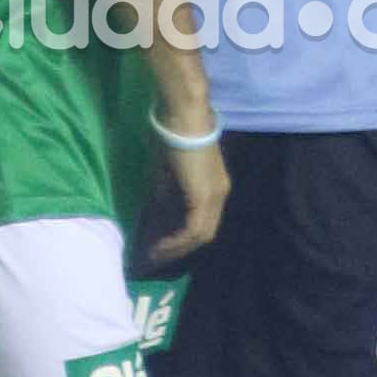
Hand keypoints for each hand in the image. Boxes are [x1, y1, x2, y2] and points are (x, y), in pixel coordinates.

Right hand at [147, 140, 229, 265]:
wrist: (182, 119)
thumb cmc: (173, 135)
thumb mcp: (169, 169)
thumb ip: (168, 191)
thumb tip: (159, 208)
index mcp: (215, 185)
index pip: (203, 219)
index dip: (185, 235)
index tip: (164, 244)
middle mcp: (220, 194)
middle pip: (204, 232)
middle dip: (181, 247)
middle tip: (159, 257)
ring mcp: (215, 197)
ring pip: (200, 234)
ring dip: (178, 248)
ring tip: (157, 256)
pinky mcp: (204, 198)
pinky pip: (193, 229)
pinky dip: (177, 241)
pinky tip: (161, 247)